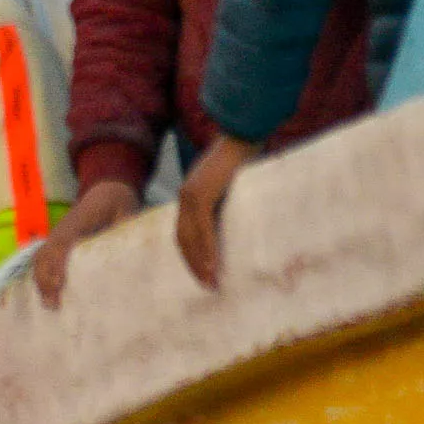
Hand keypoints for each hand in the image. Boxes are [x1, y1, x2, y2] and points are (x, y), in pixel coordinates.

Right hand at [33, 177, 139, 308]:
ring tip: (49, 304)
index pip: (63, 243)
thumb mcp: (126, 210)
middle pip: (46, 254)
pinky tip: (47, 294)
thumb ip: (124, 225)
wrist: (106, 190)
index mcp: (79, 221)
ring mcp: (58, 234)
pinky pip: (43, 258)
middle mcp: (63, 229)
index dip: (58, 263)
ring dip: (41, 280)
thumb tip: (125, 244)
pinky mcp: (57, 241)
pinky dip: (41, 276)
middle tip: (53, 304)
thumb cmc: (116, 203)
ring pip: (41, 257)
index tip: (59, 284)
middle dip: (45, 279)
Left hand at [174, 133, 259, 289]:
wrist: (239, 138)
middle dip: (192, 264)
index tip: (200, 272)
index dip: (190, 254)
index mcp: (189, 196)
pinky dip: (207, 248)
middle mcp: (185, 198)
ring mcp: (190, 196)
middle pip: (183, 240)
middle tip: (205, 284)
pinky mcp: (201, 196)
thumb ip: (225, 201)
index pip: (183, 233)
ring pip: (191, 238)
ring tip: (210, 281)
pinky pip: (204, 229)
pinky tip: (213, 264)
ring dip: (199, 262)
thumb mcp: (228, 186)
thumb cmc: (240, 160)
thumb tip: (235, 217)